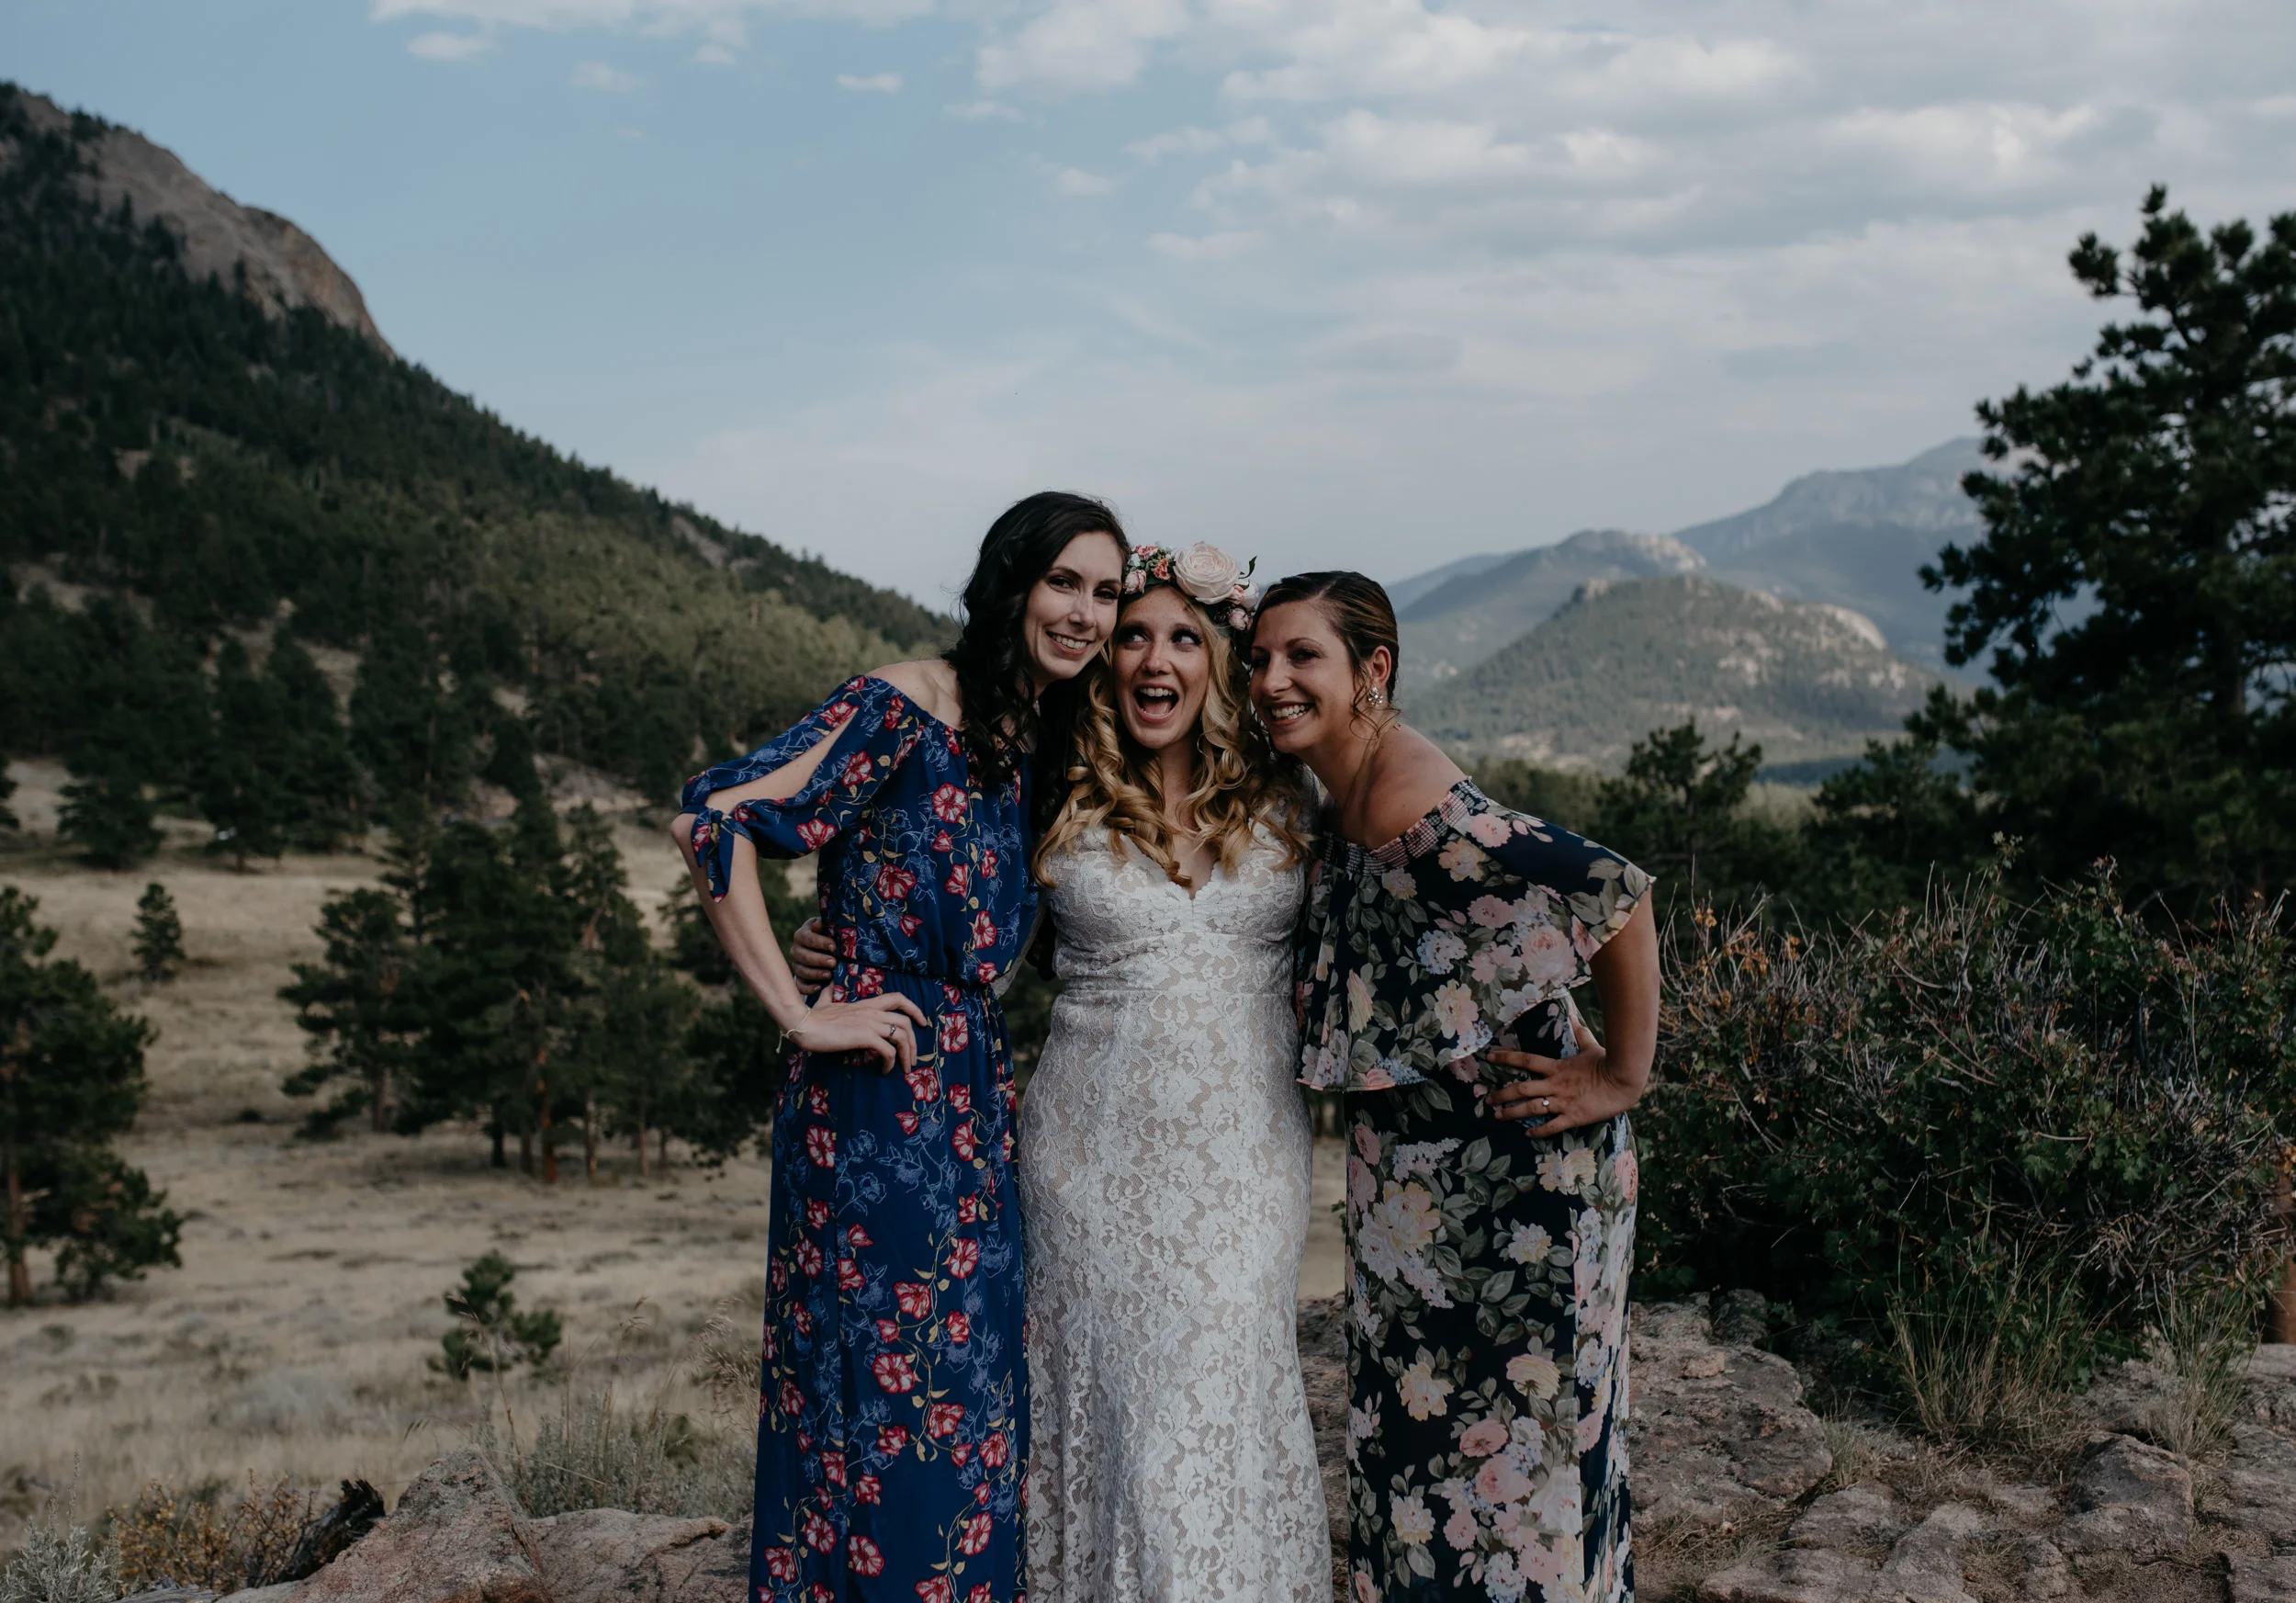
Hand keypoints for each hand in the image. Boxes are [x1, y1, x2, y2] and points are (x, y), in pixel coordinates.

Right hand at [785, 993, 929, 1071]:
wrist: (804, 1024)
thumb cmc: (812, 1017)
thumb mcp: (824, 1003)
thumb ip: (829, 995)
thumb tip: (828, 986)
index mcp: (866, 1004)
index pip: (898, 998)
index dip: (914, 1009)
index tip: (922, 1023)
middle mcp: (872, 1012)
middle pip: (905, 1022)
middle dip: (914, 1042)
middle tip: (912, 1059)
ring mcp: (869, 1023)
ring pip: (901, 1036)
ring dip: (906, 1054)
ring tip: (903, 1068)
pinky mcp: (864, 1036)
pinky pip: (887, 1050)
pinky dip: (890, 1062)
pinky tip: (884, 1069)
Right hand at [790, 917, 837, 995]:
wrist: (824, 946)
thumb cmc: (828, 935)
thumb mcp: (827, 927)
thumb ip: (825, 926)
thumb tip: (818, 924)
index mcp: (801, 935)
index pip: (808, 938)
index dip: (821, 942)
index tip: (834, 947)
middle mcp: (795, 950)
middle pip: (804, 956)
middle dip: (819, 960)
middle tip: (834, 962)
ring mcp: (796, 964)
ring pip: (801, 971)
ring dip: (816, 974)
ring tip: (829, 975)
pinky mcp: (799, 978)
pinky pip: (799, 985)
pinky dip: (808, 988)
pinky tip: (819, 987)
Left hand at [1483, 1018, 1641, 1133]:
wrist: (1624, 1082)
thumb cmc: (1608, 1063)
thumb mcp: (1591, 1047)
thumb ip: (1580, 1034)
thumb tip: (1574, 1017)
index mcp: (1557, 1067)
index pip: (1526, 1060)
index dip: (1506, 1058)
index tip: (1489, 1057)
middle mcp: (1556, 1084)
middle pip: (1522, 1088)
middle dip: (1502, 1094)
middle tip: (1487, 1099)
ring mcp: (1563, 1102)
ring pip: (1532, 1108)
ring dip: (1512, 1112)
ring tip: (1498, 1116)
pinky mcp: (1574, 1117)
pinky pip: (1552, 1126)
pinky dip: (1538, 1130)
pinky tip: (1527, 1133)